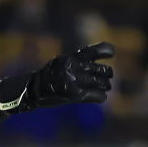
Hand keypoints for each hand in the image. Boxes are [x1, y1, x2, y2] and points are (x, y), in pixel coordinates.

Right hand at [0, 42, 114, 112]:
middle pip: (101, 70)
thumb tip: (98, 59)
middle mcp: (74, 68)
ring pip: (102, 83)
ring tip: (105, 86)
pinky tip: (99, 96)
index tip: (112, 53)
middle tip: (108, 76)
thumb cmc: (50, 75)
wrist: (35, 89)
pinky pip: (98, 95)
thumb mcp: (62, 61)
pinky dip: (100, 96)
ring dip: (105, 85)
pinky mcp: (76, 95)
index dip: (106, 50)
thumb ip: (78, 60)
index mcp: (72, 58)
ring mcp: (75, 82)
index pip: (93, 51)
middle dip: (107, 74)